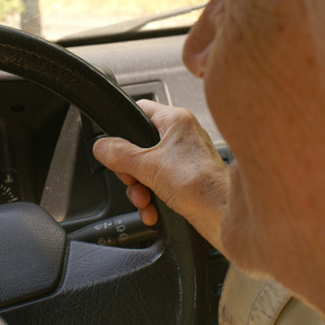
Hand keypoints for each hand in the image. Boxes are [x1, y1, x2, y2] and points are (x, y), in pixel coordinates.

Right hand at [93, 100, 229, 253]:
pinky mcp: (189, 178)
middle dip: (131, 171)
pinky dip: (153, 198)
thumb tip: (101, 146)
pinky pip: (161, 183)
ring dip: (141, 188)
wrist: (223, 214)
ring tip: (144, 200)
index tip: (115, 146)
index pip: (140, 110)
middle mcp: (183, 135)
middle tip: (132, 180)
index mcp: (176, 120)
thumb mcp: (148, 166)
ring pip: (149, 168)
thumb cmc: (200, 184)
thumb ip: (119, 154)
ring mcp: (187, 157)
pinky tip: (153, 211)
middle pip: (140, 145)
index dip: (123, 127)